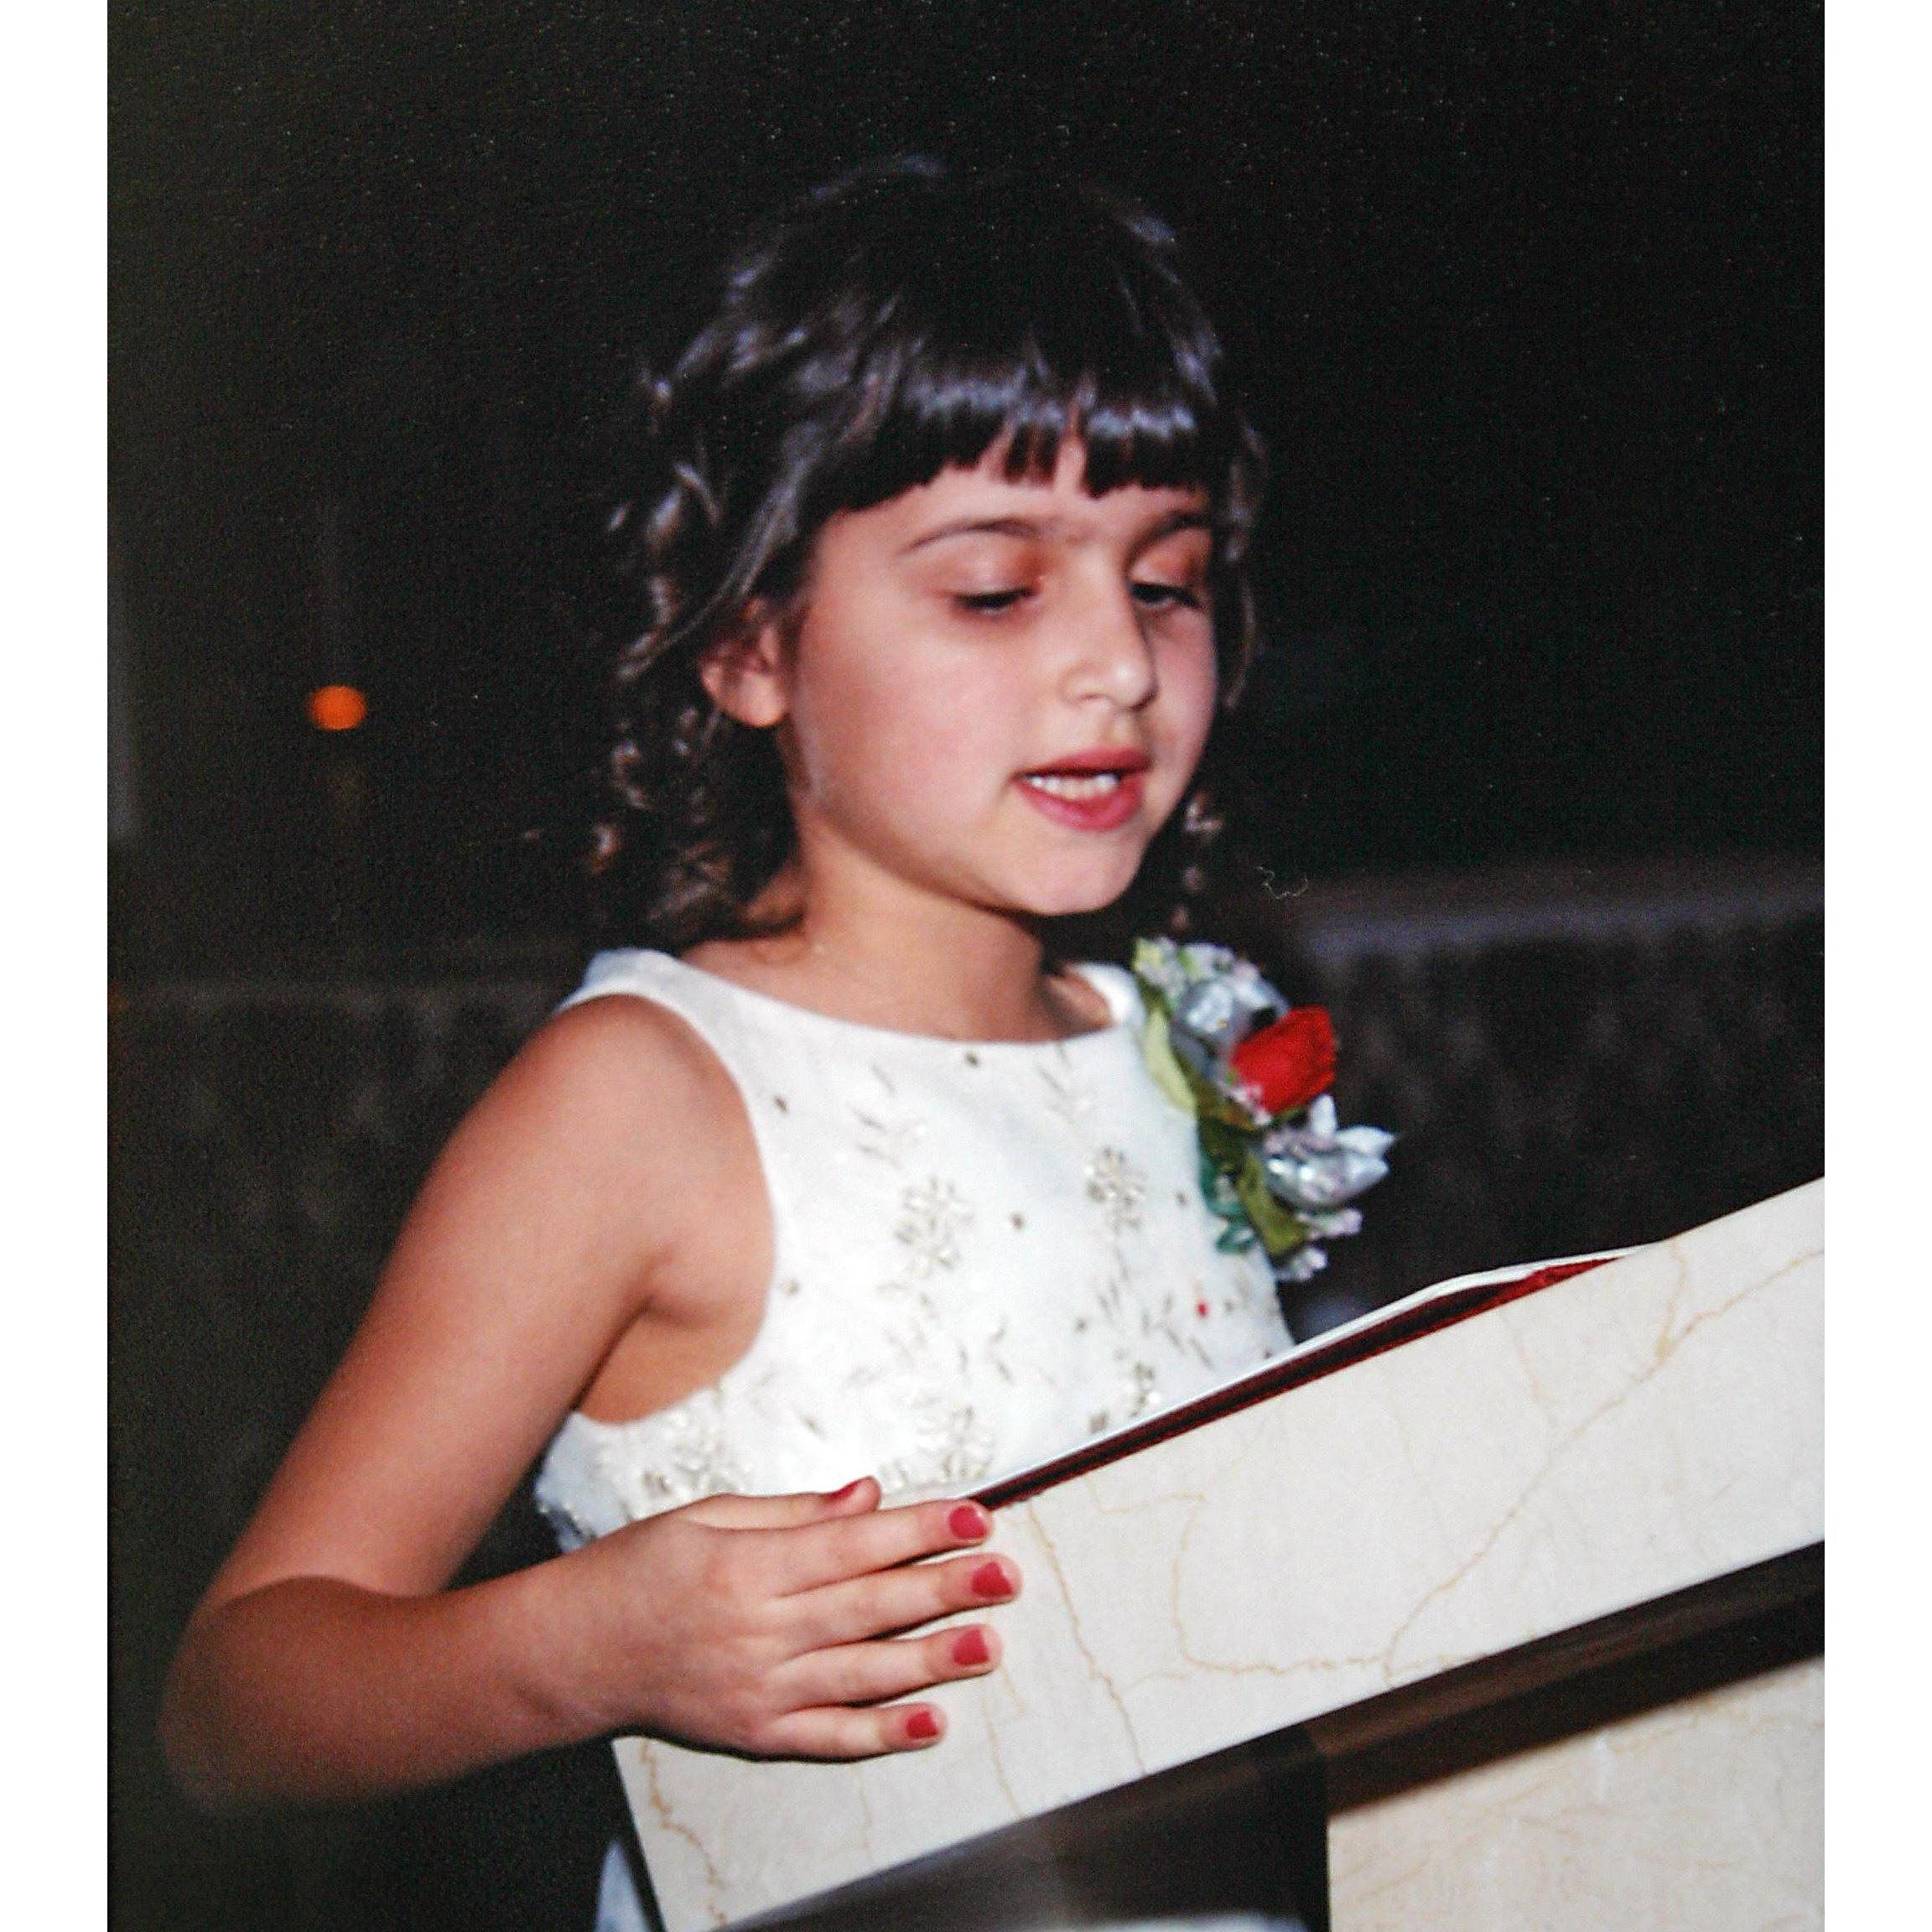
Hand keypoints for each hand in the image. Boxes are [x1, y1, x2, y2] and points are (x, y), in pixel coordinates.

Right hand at [552, 1478, 1017, 1758]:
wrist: (571, 1652)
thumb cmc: (640, 1569)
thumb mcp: (708, 1515)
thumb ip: (795, 1512)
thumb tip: (871, 1497)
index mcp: (747, 1565)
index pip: (853, 1544)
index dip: (919, 1528)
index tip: (976, 1515)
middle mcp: (757, 1629)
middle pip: (868, 1606)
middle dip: (943, 1588)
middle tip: (1005, 1574)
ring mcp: (757, 1688)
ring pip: (860, 1674)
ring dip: (930, 1660)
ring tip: (989, 1645)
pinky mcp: (753, 1733)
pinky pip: (827, 1736)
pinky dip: (881, 1733)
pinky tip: (932, 1722)